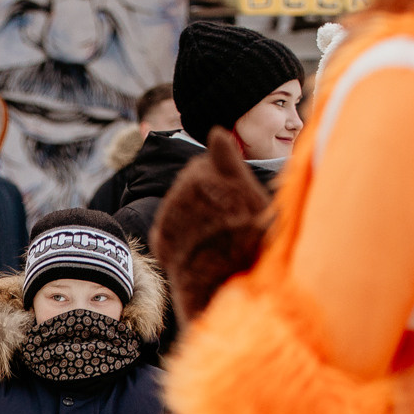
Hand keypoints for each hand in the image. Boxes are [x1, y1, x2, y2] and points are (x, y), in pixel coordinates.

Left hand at [150, 128, 272, 325]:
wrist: (227, 281)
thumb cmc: (251, 239)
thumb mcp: (252, 195)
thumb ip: (229, 162)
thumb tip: (215, 132)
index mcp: (212, 172)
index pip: (213, 156)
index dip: (223, 172)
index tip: (233, 191)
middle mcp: (188, 187)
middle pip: (192, 179)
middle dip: (206, 192)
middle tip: (227, 217)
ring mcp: (172, 211)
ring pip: (179, 203)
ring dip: (193, 214)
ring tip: (216, 236)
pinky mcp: (161, 236)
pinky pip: (168, 227)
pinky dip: (181, 234)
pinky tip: (201, 247)